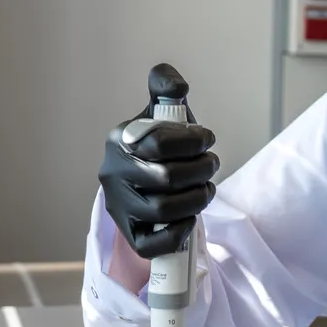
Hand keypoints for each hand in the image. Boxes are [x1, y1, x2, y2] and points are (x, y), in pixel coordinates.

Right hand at [99, 64, 218, 258]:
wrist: (144, 181)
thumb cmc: (160, 145)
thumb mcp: (161, 112)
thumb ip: (166, 87)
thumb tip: (175, 82)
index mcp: (120, 140)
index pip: (159, 142)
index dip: (193, 141)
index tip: (208, 139)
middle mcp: (113, 174)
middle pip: (165, 178)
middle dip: (200, 170)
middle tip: (213, 164)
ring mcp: (119, 206)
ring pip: (161, 211)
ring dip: (196, 199)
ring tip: (207, 188)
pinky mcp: (129, 234)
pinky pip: (150, 244)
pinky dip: (177, 232)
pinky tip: (190, 218)